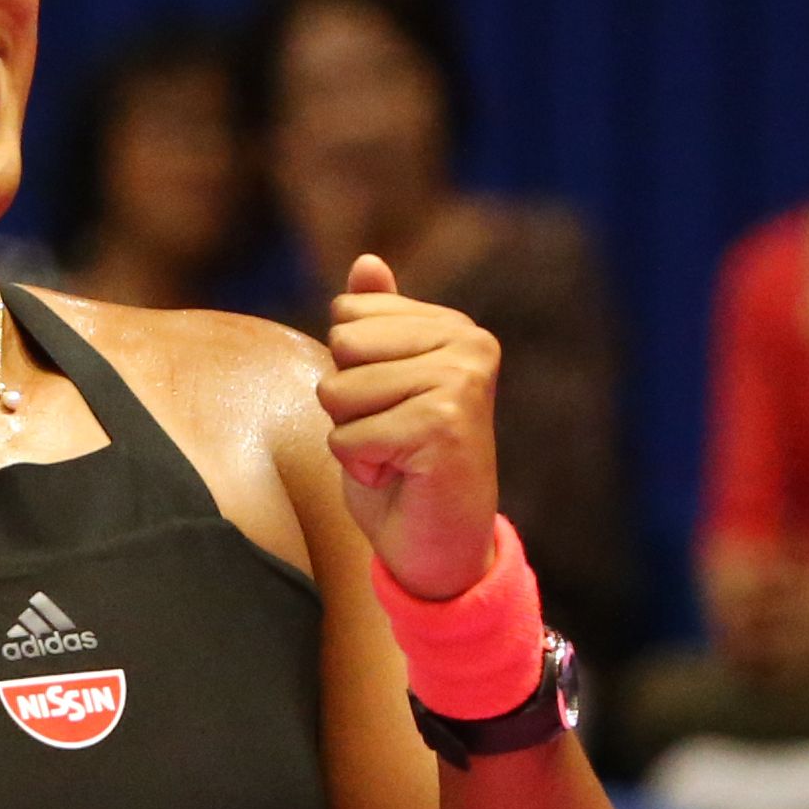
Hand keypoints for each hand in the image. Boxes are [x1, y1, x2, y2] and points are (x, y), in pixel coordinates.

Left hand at [319, 252, 501, 599]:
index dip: (348, 371)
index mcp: (453, 327)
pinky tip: (400, 477)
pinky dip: (360, 468)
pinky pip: (348, 436)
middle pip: (341, 346)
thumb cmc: (403, 469)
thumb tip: (367, 260)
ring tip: (395, 457)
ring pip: (340, 392)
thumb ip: (377, 325)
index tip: (390, 406)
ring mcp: (461, 382)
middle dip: (346, 403)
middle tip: (390, 436)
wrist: (438, 548)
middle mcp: (468, 345)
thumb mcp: (379, 387)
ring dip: (352, 438)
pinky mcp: (443, 425)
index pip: (348, 315)